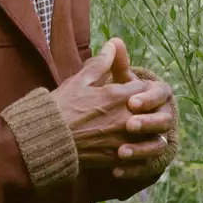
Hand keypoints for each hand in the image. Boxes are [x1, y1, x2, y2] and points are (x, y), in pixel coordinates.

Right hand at [50, 38, 165, 168]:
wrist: (47, 139)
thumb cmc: (61, 106)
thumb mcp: (79, 80)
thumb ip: (100, 63)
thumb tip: (113, 45)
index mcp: (118, 95)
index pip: (146, 88)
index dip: (142, 88)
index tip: (134, 90)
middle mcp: (126, 117)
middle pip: (155, 113)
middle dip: (150, 111)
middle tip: (140, 111)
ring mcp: (123, 139)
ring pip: (153, 138)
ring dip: (149, 134)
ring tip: (138, 132)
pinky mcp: (117, 157)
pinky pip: (140, 158)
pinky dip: (138, 152)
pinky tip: (127, 148)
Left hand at [113, 66, 176, 179]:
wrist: (109, 124)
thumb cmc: (113, 97)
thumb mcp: (110, 83)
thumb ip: (113, 64)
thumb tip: (114, 40)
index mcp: (153, 96)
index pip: (158, 94)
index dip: (147, 98)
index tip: (131, 102)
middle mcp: (158, 118)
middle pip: (162, 122)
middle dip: (147, 123)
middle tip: (129, 125)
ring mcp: (153, 140)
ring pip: (156, 147)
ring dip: (140, 150)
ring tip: (121, 152)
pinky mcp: (145, 160)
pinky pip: (144, 168)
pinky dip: (131, 170)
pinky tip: (115, 171)